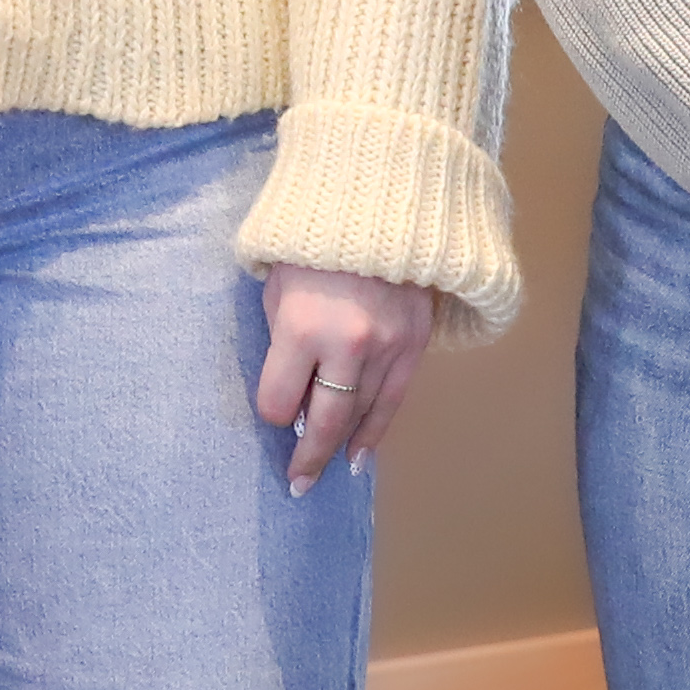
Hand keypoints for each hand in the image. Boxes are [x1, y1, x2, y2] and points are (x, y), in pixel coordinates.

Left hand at [254, 267, 439, 488]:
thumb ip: (281, 340)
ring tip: (325, 473)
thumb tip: (291, 392)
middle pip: (324, 420)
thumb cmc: (312, 245)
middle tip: (297, 484)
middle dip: (307, 456)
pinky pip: (393, 401)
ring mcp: (387, 347)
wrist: (380, 205)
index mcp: (302, 326)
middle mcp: (347, 344)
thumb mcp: (278, 286)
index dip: (273, 409)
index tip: (275, 407)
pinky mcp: (415, 344)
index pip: (280, 400)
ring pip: (361, 415)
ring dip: (340, 448)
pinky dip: (375, 431)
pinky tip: (360, 454)